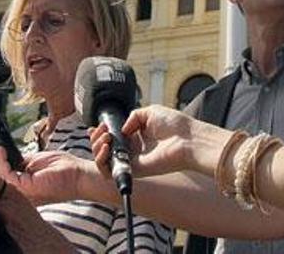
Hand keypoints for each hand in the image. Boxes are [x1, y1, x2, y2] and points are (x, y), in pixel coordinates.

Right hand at [0, 146, 89, 205]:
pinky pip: (6, 176)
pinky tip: (1, 152)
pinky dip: (1, 162)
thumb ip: (20, 163)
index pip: (1, 182)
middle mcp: (21, 195)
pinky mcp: (27, 188)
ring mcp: (23, 193)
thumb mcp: (36, 162)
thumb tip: (6, 157)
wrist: (80, 174)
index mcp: (23, 190)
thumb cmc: (63, 169)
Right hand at [91, 105, 225, 177]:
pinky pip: (110, 172)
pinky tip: (105, 147)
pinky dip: (101, 161)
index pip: (112, 138)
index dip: (100, 134)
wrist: (188, 139)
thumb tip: (121, 129)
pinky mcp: (134, 171)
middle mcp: (133, 150)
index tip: (95, 127)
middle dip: (96, 139)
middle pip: (104, 150)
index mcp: (137, 137)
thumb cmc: (176, 125)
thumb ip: (133, 117)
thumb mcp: (150, 112)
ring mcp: (132, 161)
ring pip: (103, 162)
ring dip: (96, 149)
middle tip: (101, 131)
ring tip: (104, 138)